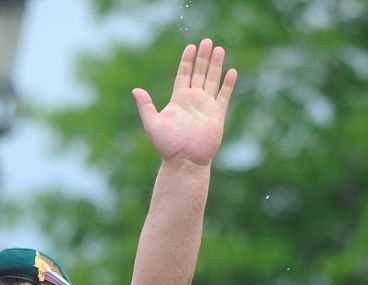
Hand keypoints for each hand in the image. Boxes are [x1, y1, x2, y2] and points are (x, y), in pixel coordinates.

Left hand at [132, 39, 236, 166]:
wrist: (185, 161)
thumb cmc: (167, 145)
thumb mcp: (152, 124)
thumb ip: (146, 106)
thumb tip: (135, 90)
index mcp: (178, 100)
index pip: (184, 74)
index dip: (187, 61)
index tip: (191, 46)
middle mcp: (193, 100)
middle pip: (199, 73)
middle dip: (203, 57)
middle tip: (207, 41)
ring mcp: (206, 106)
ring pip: (212, 80)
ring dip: (216, 65)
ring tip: (220, 49)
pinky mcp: (217, 115)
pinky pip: (224, 96)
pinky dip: (228, 84)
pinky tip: (232, 71)